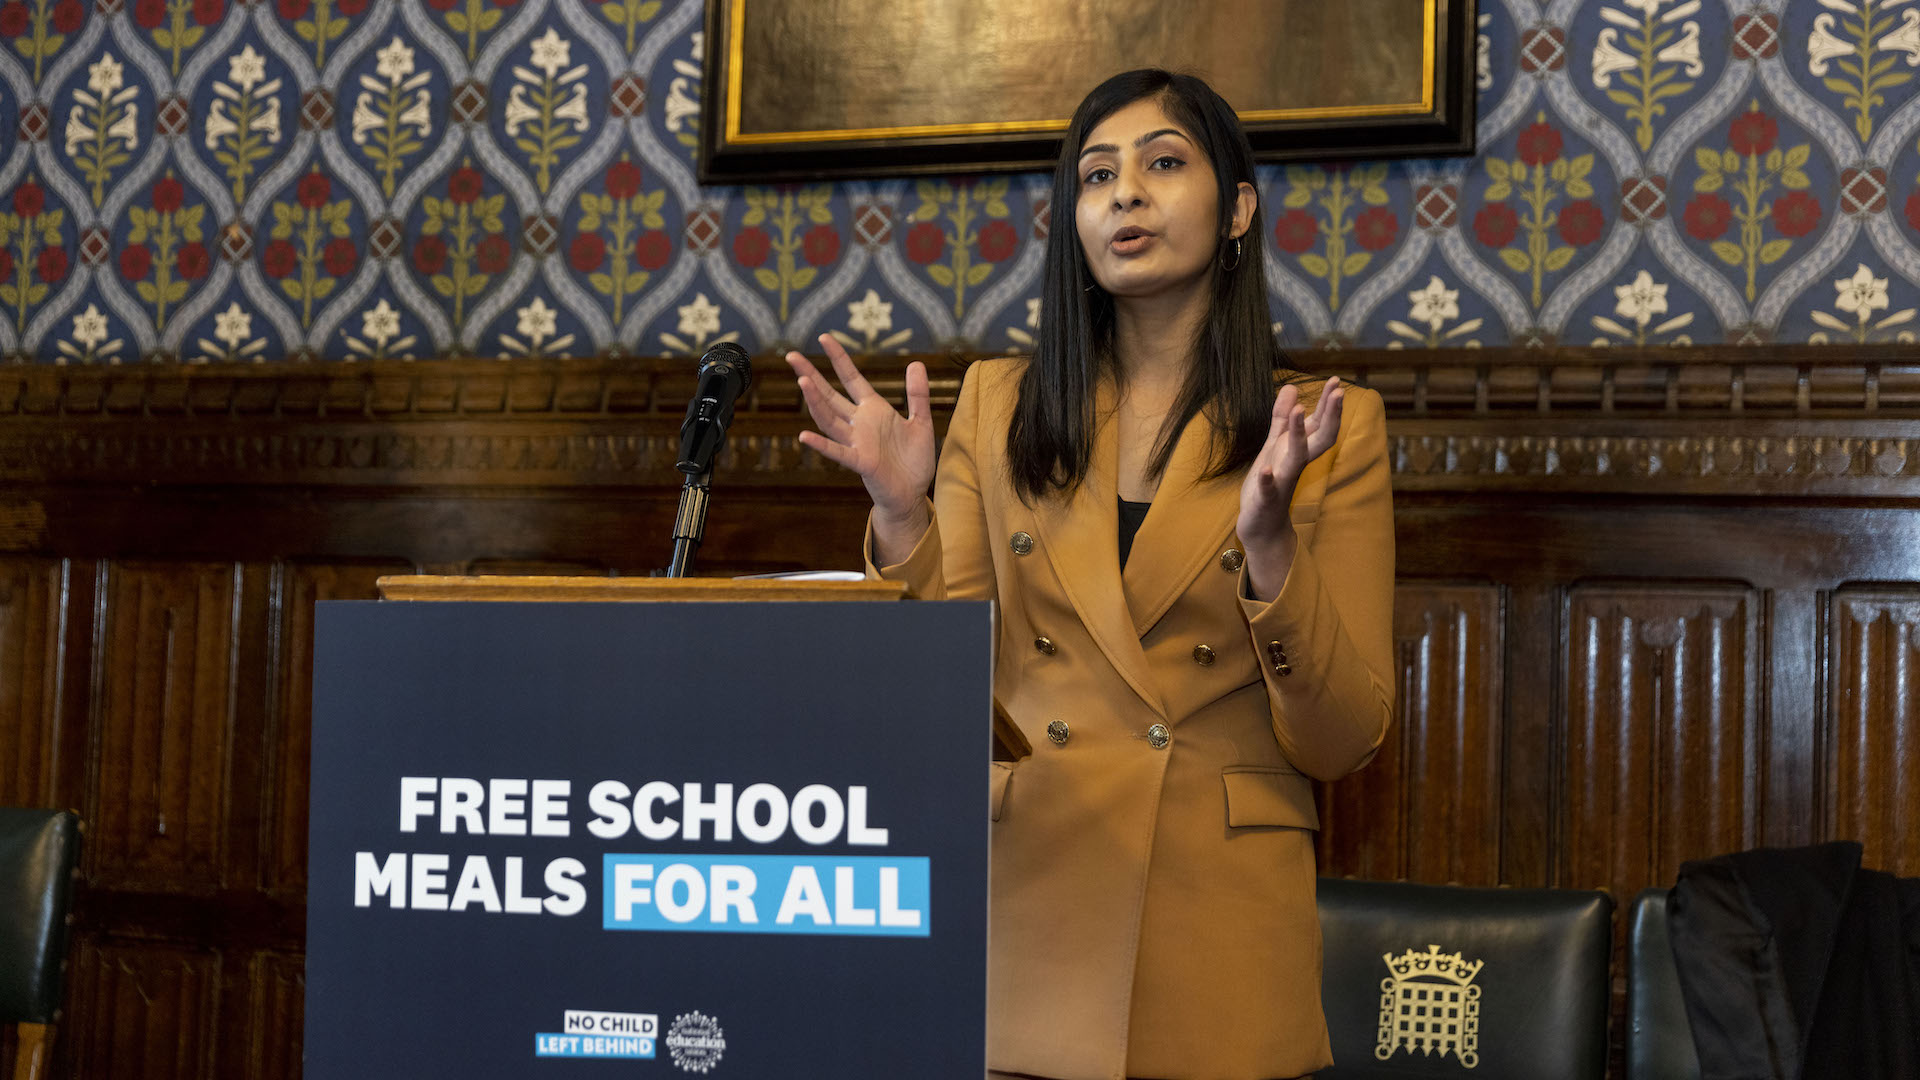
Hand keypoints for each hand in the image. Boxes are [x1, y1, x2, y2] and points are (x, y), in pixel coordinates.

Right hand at [785, 334, 935, 542]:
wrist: (912, 493)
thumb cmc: (914, 460)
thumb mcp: (921, 421)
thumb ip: (918, 394)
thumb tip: (916, 363)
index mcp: (874, 410)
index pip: (851, 378)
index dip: (838, 358)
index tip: (824, 338)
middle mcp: (860, 423)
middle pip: (830, 395)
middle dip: (811, 375)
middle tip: (791, 355)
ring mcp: (857, 443)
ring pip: (830, 419)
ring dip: (816, 402)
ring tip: (802, 381)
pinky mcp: (860, 463)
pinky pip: (838, 452)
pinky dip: (822, 445)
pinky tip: (804, 436)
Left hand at [1238, 377, 1344, 600]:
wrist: (1261, 526)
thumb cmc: (1270, 484)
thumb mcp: (1274, 447)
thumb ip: (1281, 419)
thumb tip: (1291, 387)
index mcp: (1298, 452)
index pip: (1320, 425)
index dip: (1329, 404)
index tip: (1338, 381)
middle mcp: (1296, 465)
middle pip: (1320, 438)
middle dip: (1330, 415)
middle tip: (1339, 392)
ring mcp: (1283, 482)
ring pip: (1297, 458)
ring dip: (1297, 435)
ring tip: (1298, 411)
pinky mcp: (1266, 500)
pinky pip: (1269, 489)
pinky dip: (1268, 479)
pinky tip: (1265, 468)